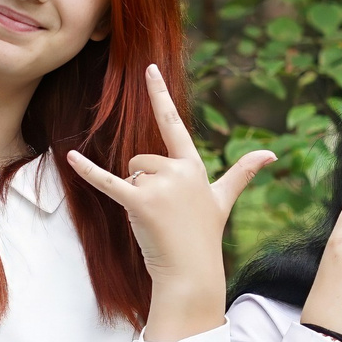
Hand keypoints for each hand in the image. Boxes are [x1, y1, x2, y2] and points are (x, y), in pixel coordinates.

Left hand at [67, 65, 274, 341]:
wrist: (192, 272)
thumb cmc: (204, 236)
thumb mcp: (223, 199)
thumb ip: (243, 173)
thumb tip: (271, 154)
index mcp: (193, 166)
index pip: (173, 123)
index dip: (160, 95)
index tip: (149, 69)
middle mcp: (178, 170)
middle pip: (141, 161)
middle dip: (143, 184)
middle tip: (162, 215)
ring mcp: (160, 186)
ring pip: (130, 175)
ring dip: (135, 197)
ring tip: (155, 220)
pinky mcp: (140, 202)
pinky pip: (107, 182)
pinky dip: (88, 171)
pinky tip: (70, 158)